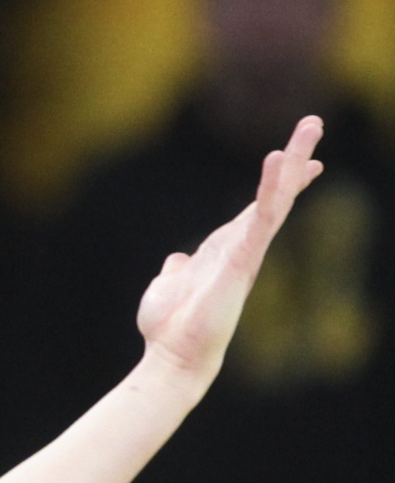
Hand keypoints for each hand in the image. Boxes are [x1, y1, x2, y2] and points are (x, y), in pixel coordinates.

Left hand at [136, 116, 322, 387]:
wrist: (171, 358)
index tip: (292, 156)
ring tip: (309, 129)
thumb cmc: (169, 328)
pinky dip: (271, 190)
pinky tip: (279, 162)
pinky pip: (260, 219)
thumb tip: (176, 261)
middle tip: (314, 124)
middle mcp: (240, 249)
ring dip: (292, 164)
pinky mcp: (242, 262)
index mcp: (224, 250)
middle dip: (294, 161)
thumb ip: (177, 271)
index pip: (256, 209)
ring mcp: (245, 254)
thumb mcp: (169, 288)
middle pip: (273, 196)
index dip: (275, 183)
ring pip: (275, 201)